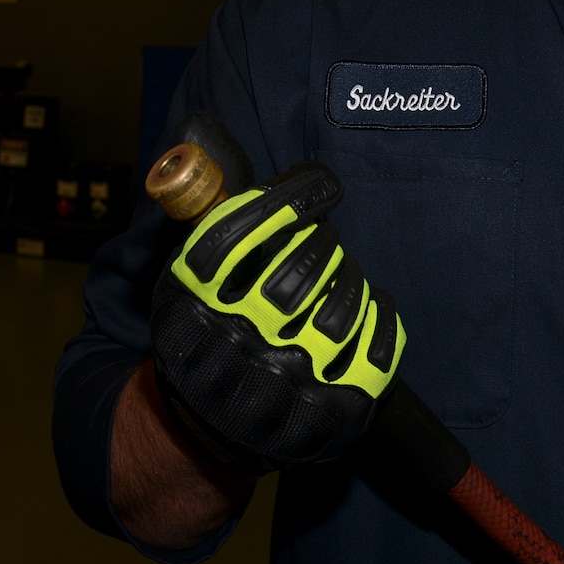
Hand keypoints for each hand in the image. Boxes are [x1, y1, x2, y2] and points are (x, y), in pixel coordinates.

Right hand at [150, 163, 404, 467]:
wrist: (211, 424)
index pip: (236, 235)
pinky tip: (367, 306)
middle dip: (321, 243)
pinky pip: (376, 352)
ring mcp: (282, 390)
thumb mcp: (183, 278)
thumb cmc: (206, 330)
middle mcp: (230, 352)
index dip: (287, 199)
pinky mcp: (329, 418)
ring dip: (349, 277)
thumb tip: (202, 139)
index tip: (317, 184)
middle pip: (295, 270)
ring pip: (339, 310)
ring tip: (340, 274)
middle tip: (322, 240)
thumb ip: (199, 217)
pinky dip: (380, 317)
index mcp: (187, 309)